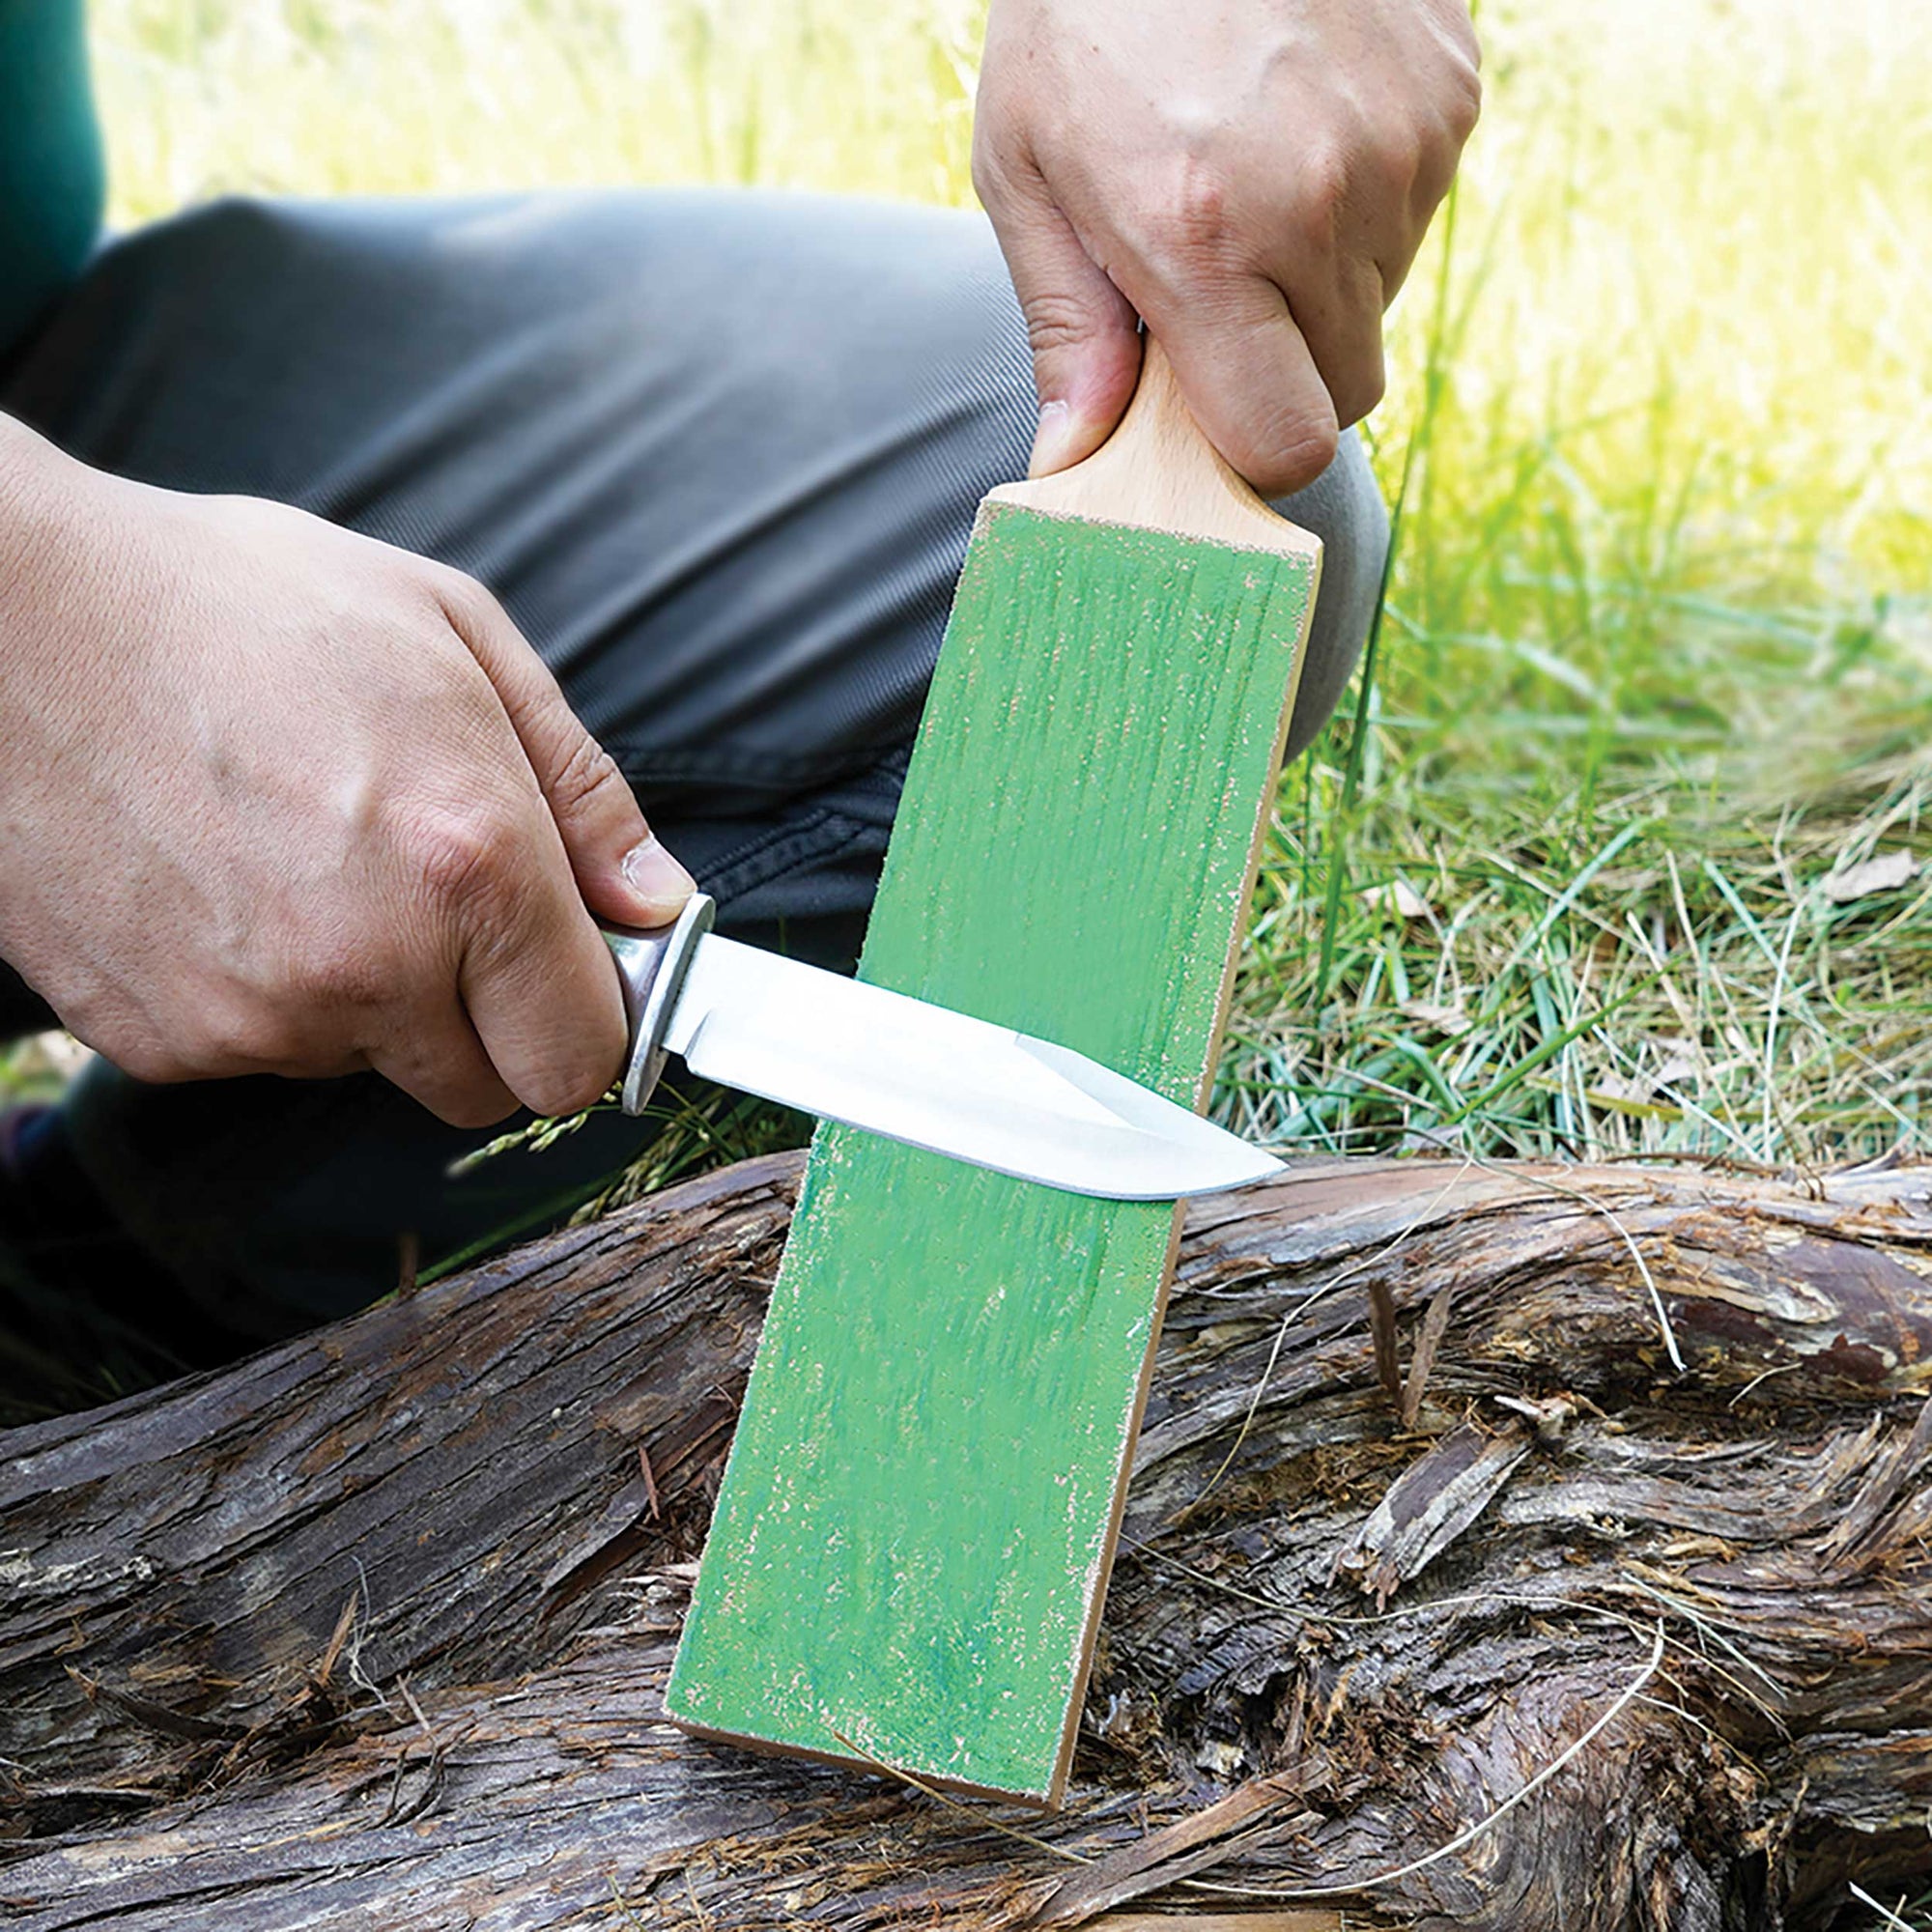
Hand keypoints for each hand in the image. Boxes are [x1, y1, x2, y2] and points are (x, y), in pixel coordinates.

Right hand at [0, 418, 694, 1126]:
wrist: (9, 617)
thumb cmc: (238, 602)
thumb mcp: (458, 637)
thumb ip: (583, 792)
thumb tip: (657, 904)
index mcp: (468, 865)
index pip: (583, 1058)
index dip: (592, 1020)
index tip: (577, 974)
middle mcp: (366, 966)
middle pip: (485, 1086)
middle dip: (489, 1015)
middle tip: (441, 901)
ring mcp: (252, 1018)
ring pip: (369, 1064)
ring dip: (371, 996)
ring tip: (309, 853)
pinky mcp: (159, 1041)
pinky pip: (264, 1052)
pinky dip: (269, 992)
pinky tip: (231, 879)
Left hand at [973, 0, 1479, 493]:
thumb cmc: (1084, 14)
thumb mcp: (1026, 167)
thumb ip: (1064, 324)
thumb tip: (1073, 457)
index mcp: (1203, 243)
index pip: (1289, 442)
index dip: (1257, 451)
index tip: (1216, 414)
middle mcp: (1318, 205)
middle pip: (1348, 389)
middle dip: (1288, 370)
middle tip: (1222, 293)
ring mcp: (1401, 147)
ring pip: (1382, 302)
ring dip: (1324, 281)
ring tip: (1253, 181)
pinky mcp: (1451, 96)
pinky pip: (1420, 211)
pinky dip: (1366, 199)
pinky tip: (1300, 127)